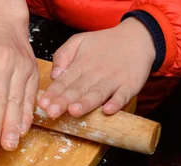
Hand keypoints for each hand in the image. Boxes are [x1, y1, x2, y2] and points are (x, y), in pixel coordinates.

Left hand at [38, 17, 155, 118]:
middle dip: (64, 102)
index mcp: (80, 66)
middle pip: (77, 90)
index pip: (63, 82)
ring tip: (74, 111)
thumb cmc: (104, 44)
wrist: (138, 38)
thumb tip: (54, 75)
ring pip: (97, 93)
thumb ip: (63, 55)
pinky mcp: (129, 85)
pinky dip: (116, 103)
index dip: (53, 93)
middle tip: (52, 112)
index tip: (42, 103)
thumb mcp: (79, 41)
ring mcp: (113, 80)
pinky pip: (123, 95)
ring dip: (86, 103)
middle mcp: (95, 74)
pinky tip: (108, 110)